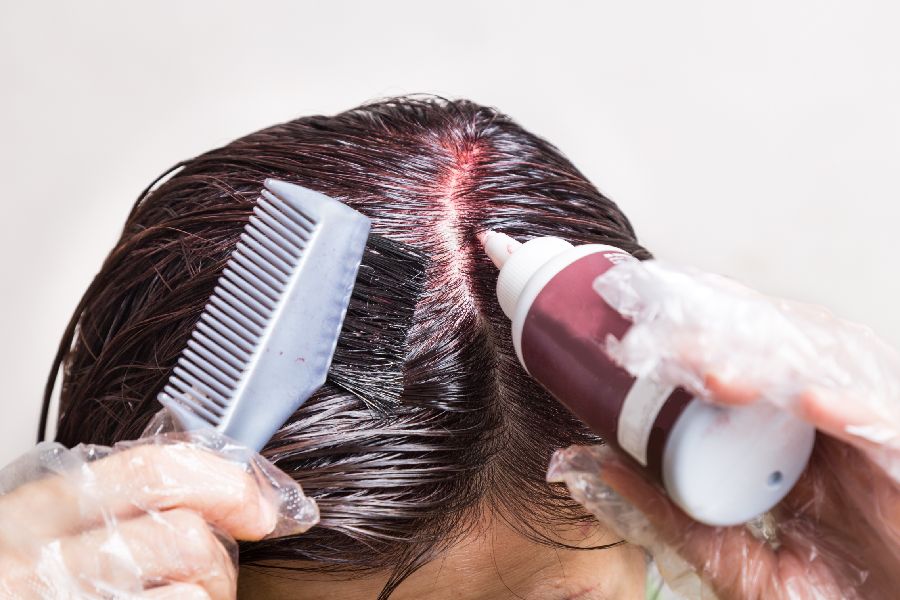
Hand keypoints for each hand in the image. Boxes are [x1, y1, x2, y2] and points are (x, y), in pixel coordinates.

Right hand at [0, 431, 317, 599]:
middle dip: (221, 559)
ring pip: (191, 594)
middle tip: (217, 574)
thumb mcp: (45, 527)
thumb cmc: (20, 579)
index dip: (226, 483)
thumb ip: (112, 501)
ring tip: (191, 598)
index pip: (154, 470)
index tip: (259, 508)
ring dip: (209, 597)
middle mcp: (49, 559)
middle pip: (184, 537)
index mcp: (43, 507)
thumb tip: (217, 487)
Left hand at [549, 259, 899, 599]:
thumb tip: (596, 464)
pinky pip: (882, 423)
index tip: (637, 324)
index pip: (738, 357)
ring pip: (827, 369)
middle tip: (660, 335)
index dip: (694, 333)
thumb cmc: (831, 591)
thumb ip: (672, 516)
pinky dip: (849, 408)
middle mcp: (823, 415)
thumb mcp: (736, 560)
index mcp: (782, 427)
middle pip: (777, 348)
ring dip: (769, 364)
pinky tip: (809, 403)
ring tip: (711, 375)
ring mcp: (866, 431)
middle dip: (719, 335)